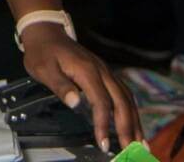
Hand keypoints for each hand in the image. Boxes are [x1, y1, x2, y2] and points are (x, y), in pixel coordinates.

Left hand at [20, 23, 142, 151]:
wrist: (47, 32)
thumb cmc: (43, 52)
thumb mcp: (43, 69)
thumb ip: (60, 86)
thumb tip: (75, 103)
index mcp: (87, 71)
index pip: (101, 102)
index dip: (103, 124)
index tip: (104, 143)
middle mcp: (102, 71)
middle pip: (122, 102)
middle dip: (128, 127)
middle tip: (132, 150)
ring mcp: (106, 72)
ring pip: (127, 98)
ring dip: (135, 121)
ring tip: (140, 143)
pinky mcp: (106, 74)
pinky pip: (123, 94)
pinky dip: (131, 111)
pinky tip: (133, 124)